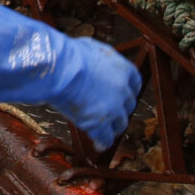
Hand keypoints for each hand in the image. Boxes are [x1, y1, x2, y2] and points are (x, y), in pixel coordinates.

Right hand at [0, 0, 141, 150]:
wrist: (59, 69)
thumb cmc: (68, 54)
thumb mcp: (89, 48)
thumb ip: (96, 57)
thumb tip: (89, 53)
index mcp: (124, 69)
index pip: (135, 84)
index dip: (127, 91)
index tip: (121, 95)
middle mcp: (123, 89)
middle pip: (128, 105)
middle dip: (120, 110)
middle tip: (110, 113)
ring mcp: (114, 108)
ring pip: (120, 124)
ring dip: (112, 128)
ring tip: (105, 132)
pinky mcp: (101, 124)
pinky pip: (105, 138)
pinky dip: (102, 142)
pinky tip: (98, 145)